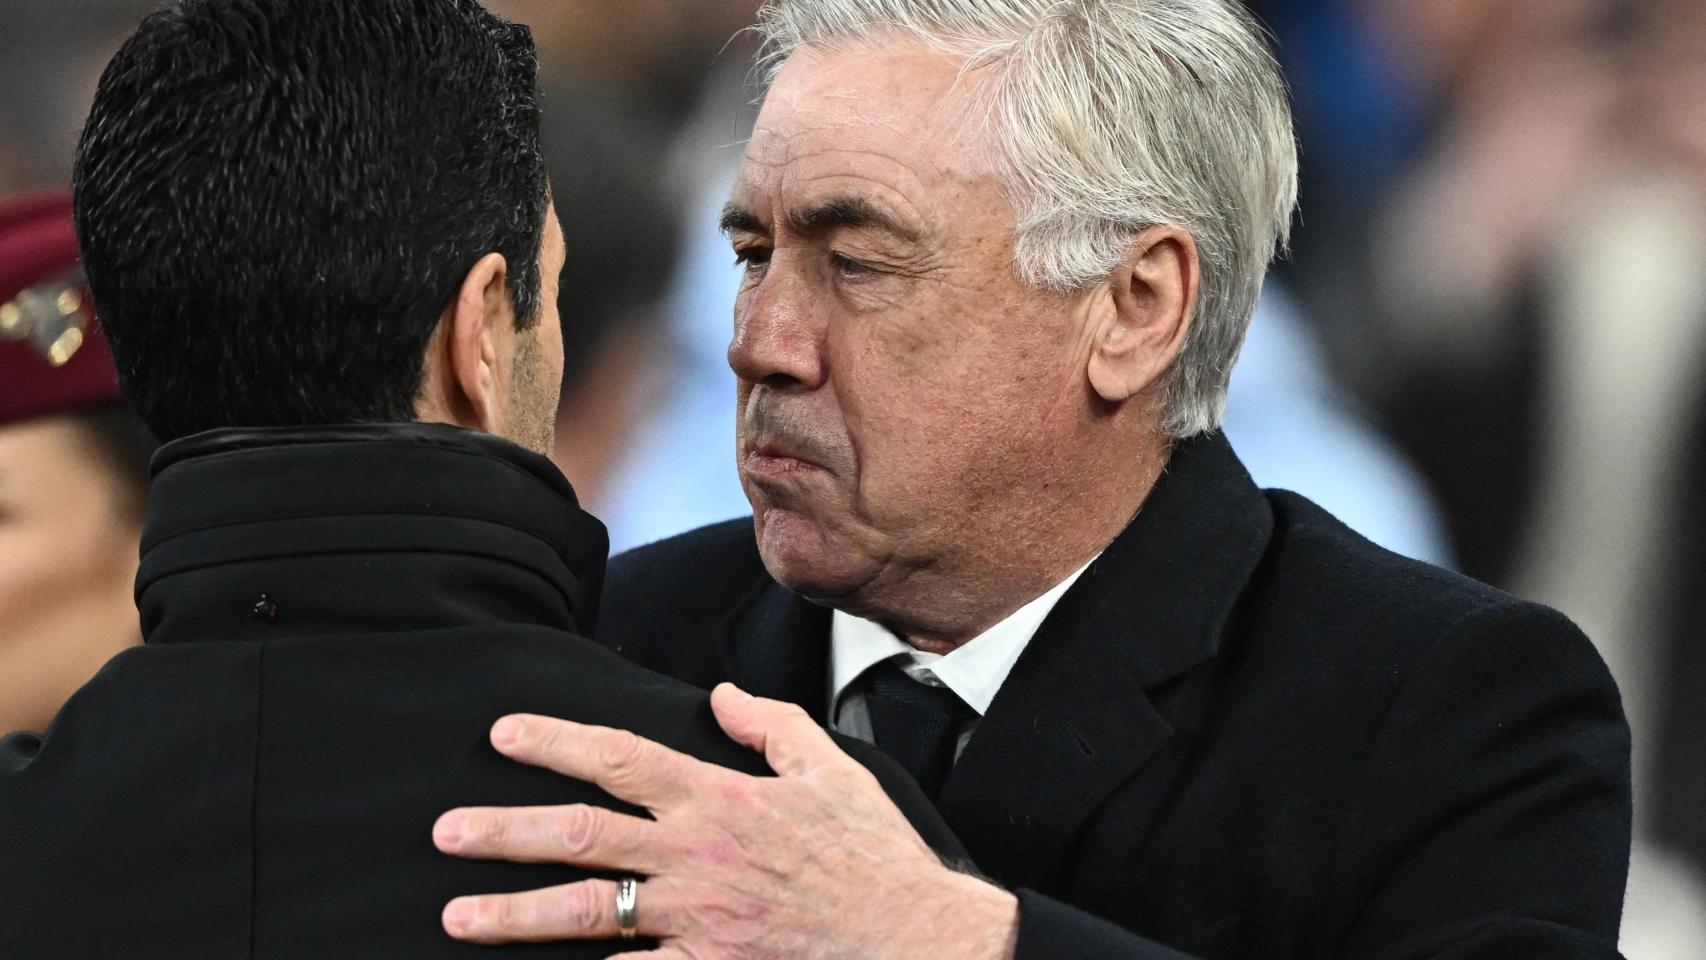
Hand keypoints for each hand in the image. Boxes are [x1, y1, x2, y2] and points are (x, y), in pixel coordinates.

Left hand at [433, 683, 1018, 959]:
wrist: (912, 940)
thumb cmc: (872, 853)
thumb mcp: (829, 767)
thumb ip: (769, 725)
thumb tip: (720, 694)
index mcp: (718, 798)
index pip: (620, 758)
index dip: (555, 742)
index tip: (502, 734)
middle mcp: (694, 856)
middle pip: (580, 836)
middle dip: (504, 831)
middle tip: (444, 831)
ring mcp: (695, 920)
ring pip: (585, 913)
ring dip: (513, 914)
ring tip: (456, 914)